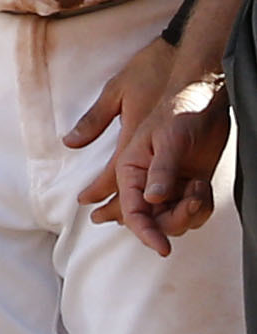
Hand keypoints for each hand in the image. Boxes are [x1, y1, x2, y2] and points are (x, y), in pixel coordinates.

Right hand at [74, 40, 229, 253]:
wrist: (204, 86)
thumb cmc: (178, 103)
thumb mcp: (164, 133)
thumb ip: (157, 167)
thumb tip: (150, 200)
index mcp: (129, 165)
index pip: (128, 206)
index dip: (142, 229)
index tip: (161, 247)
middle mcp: (144, 174)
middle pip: (145, 215)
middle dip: (165, 225)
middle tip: (184, 214)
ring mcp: (166, 176)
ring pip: (168, 213)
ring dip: (185, 215)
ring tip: (197, 195)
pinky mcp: (187, 174)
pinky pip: (189, 203)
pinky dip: (198, 207)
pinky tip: (202, 197)